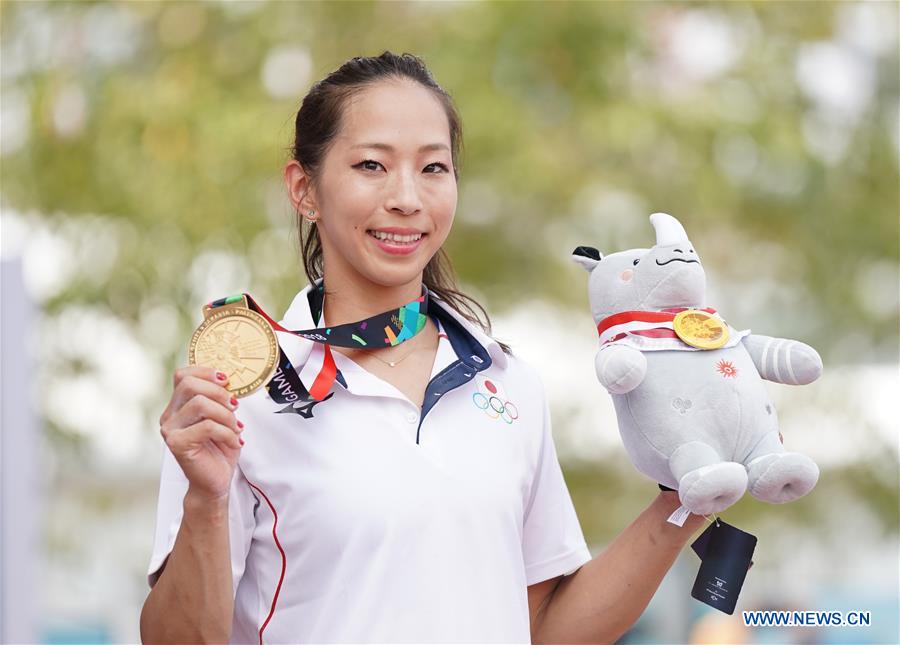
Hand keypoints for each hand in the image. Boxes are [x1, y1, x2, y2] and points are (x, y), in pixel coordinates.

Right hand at [159, 366, 243, 502]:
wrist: (215, 481)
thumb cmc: (219, 449)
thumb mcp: (223, 417)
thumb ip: (220, 399)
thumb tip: (229, 379)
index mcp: (178, 405)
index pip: (183, 375)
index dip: (205, 372)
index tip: (226, 380)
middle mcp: (169, 415)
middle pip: (189, 385)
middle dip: (218, 392)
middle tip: (234, 406)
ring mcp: (170, 429)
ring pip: (199, 404)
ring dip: (225, 415)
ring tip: (235, 428)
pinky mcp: (177, 444)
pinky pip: (206, 426)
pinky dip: (227, 432)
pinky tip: (234, 441)